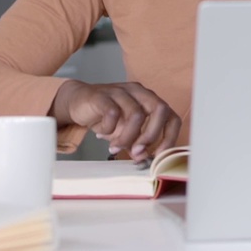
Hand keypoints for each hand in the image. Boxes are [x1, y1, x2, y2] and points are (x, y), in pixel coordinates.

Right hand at [50, 80, 180, 158]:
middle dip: (152, 136)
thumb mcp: (125, 133)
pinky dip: (109, 128)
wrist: (78, 102)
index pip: (172, 117)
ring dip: (128, 137)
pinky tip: (103, 133)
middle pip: (160, 110)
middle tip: (137, 152)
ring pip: (137, 114)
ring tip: (116, 147)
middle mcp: (139, 92)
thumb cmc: (106, 116)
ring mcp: (122, 91)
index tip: (158, 156)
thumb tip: (144, 159)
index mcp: (150, 100)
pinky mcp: (103, 95)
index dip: (169, 138)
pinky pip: (112, 113)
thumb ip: (137, 144)